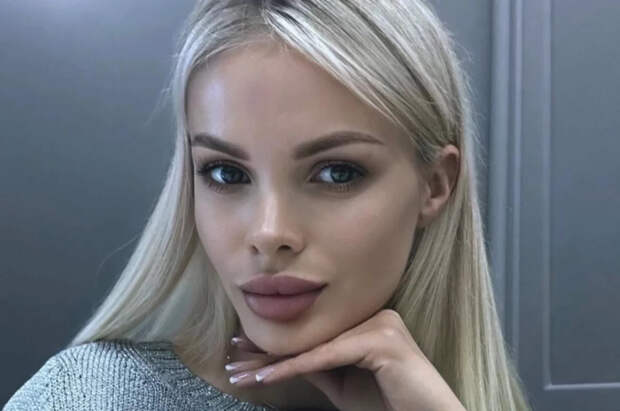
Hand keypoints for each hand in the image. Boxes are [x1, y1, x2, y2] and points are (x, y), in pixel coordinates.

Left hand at [225, 309, 465, 410]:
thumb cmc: (388, 406)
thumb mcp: (343, 384)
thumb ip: (318, 365)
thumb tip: (283, 356)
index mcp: (368, 320)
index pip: (314, 332)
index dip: (278, 343)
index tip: (243, 350)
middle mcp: (375, 314)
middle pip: (311, 336)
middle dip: (268, 352)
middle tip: (233, 360)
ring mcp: (380, 324)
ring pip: (315, 346)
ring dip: (272, 363)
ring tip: (239, 373)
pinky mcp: (382, 340)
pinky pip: (327, 357)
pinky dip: (294, 369)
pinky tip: (265, 378)